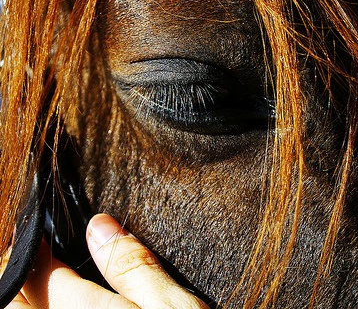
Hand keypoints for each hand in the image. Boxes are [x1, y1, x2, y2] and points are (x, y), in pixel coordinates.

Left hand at [7, 214, 207, 307]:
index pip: (35, 273)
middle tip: (39, 261)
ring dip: (21, 300)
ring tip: (45, 287)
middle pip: (12, 300)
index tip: (41, 235)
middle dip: (18, 275)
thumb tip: (101, 226)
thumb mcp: (171, 306)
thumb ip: (132, 265)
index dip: (34, 248)